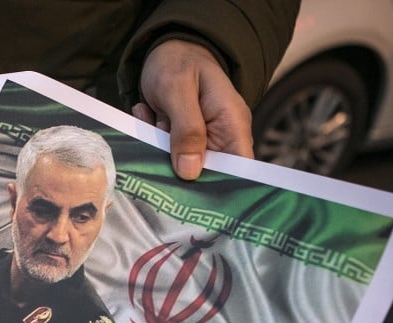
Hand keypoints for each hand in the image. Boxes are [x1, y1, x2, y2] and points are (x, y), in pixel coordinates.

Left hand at [133, 40, 252, 179]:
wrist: (165, 50)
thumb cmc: (178, 62)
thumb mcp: (179, 89)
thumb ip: (186, 129)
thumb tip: (190, 172)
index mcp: (232, 125)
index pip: (241, 169)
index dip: (227, 189)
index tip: (200, 201)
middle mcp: (221, 138)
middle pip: (208, 175)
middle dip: (181, 171)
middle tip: (160, 154)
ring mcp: (201, 142)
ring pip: (182, 167)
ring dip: (162, 149)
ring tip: (155, 120)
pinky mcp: (182, 143)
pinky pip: (167, 154)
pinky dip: (153, 140)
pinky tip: (150, 115)